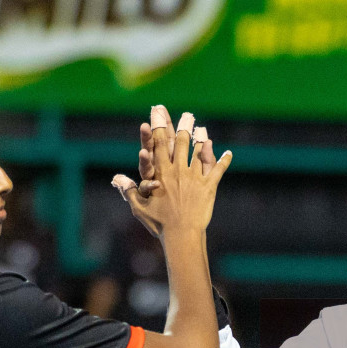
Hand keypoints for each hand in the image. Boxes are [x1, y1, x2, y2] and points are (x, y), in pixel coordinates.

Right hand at [113, 105, 229, 237]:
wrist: (182, 235)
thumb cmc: (159, 223)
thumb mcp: (140, 208)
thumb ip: (130, 190)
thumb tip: (117, 179)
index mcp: (161, 172)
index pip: (158, 145)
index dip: (158, 127)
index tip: (157, 112)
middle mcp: (178, 170)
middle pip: (180, 143)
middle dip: (183, 127)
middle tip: (187, 115)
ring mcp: (194, 178)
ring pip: (198, 152)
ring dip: (201, 139)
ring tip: (202, 128)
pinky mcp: (208, 187)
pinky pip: (218, 170)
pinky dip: (224, 161)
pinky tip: (229, 153)